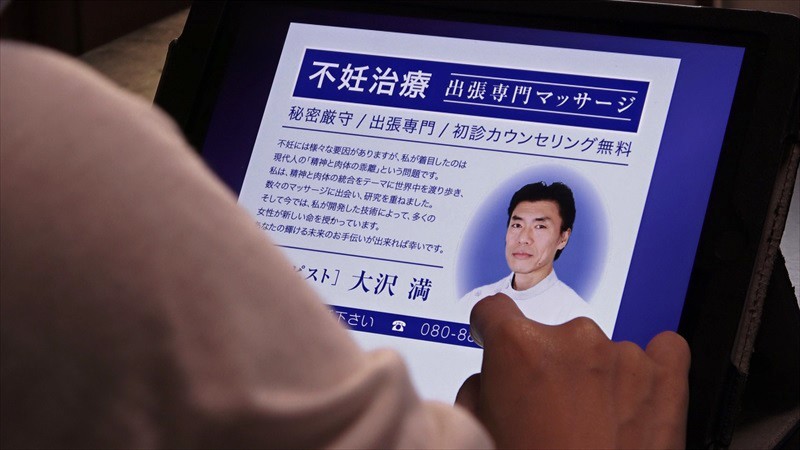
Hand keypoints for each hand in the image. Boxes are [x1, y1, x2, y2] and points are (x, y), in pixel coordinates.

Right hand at [456, 294, 689, 448]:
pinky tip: (635, 397)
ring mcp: (623, 356)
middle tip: (549, 412)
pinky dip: (650, 368)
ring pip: (601, 349)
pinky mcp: (665, 378)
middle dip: (547, 366)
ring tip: (593, 424)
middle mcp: (571, 340)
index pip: (494, 310)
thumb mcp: (481, 431)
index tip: (495, 339)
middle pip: (551, 335)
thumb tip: (491, 380)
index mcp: (518, 348)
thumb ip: (480, 389)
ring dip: (595, 376)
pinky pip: (664, 349)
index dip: (490, 329)